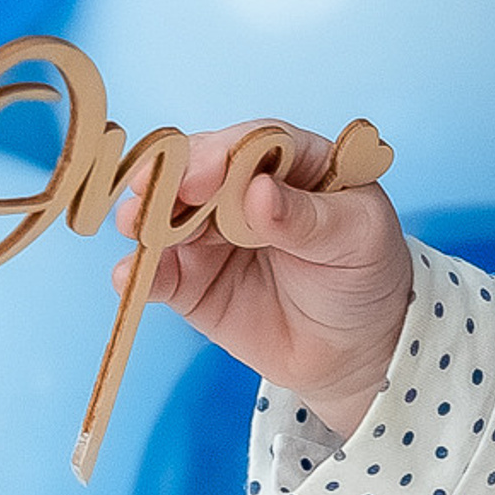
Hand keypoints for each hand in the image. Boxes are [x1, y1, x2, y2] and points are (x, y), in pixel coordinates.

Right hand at [114, 123, 414, 441]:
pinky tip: (129, 276)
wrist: (359, 349)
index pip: (250, 145)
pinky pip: (159, 271)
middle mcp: (240, 188)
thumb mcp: (359, 240)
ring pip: (167, 215)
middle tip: (151, 191)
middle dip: (171, 180)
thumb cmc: (366, 276)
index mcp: (290, 162)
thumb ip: (310, 218)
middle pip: (196, 172)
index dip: (222, 154)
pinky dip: (140, 273)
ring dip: (145, 218)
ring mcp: (209, 232)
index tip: (203, 177)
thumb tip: (260, 192)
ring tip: (136, 227)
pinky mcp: (189, 279)